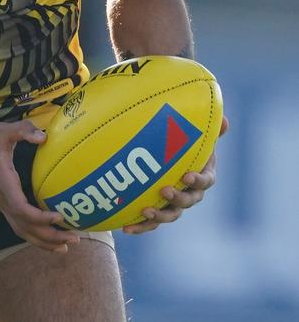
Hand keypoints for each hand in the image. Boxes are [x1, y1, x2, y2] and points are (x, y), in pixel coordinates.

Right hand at [0, 120, 80, 253]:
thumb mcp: (4, 130)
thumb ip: (24, 131)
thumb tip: (44, 137)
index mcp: (3, 184)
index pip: (21, 209)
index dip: (40, 218)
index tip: (60, 217)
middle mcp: (0, 199)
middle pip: (25, 228)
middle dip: (49, 237)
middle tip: (74, 238)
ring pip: (21, 231)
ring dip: (42, 241)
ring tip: (65, 247)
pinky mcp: (0, 204)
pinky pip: (18, 224)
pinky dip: (34, 234)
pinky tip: (48, 234)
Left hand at [123, 115, 228, 234]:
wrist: (163, 158)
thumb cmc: (183, 142)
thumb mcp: (194, 133)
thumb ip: (207, 128)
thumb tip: (223, 120)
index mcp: (202, 175)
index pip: (205, 181)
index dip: (198, 181)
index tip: (187, 176)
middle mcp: (190, 193)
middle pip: (188, 201)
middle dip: (178, 198)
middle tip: (165, 190)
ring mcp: (174, 204)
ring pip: (170, 215)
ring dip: (160, 216)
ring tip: (145, 211)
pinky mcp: (157, 211)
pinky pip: (151, 223)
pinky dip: (140, 227)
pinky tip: (125, 228)